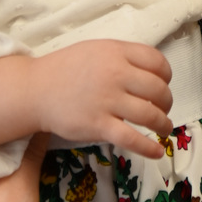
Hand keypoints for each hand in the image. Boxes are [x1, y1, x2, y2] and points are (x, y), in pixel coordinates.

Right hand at [30, 40, 172, 157]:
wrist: (34, 90)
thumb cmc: (65, 69)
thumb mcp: (95, 50)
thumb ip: (122, 57)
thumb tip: (151, 71)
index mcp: (116, 52)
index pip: (157, 62)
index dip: (167, 76)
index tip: (164, 85)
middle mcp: (115, 74)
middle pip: (158, 90)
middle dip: (167, 103)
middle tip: (163, 109)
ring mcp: (106, 100)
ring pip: (150, 114)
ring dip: (163, 124)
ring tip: (164, 128)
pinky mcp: (98, 125)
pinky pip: (131, 139)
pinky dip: (149, 147)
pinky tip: (157, 152)